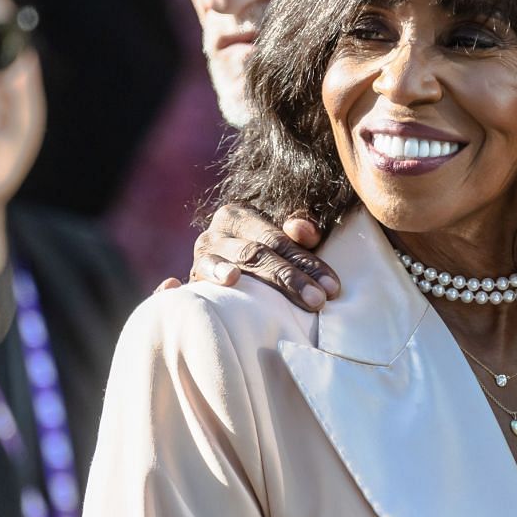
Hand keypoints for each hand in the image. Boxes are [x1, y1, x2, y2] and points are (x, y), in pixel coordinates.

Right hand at [190, 203, 340, 310]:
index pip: (278, 240)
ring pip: (223, 266)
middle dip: (288, 278)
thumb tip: (303, 230)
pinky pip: (184, 283)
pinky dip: (185, 284)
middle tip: (317, 301)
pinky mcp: (189, 281)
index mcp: (239, 215)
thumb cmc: (269, 256)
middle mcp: (216, 234)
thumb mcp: (285, 242)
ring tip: (236, 279)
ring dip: (232, 274)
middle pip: (255, 254)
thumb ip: (299, 233)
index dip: (308, 263)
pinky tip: (192, 283)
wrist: (230, 266)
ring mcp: (199, 257)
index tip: (332, 287)